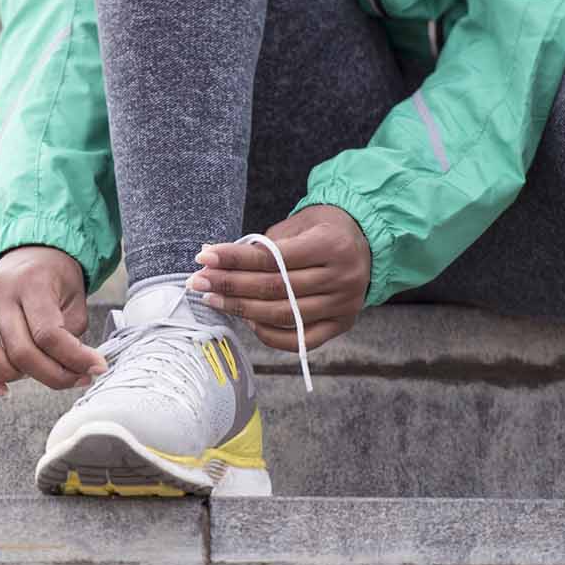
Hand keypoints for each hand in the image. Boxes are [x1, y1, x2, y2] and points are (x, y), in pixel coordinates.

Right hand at [0, 245, 106, 395]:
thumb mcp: (75, 299)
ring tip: (32, 377)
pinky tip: (0, 388)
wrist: (29, 253)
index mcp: (31, 282)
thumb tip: (73, 371)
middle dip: (50, 375)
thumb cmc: (55, 279)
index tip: (95, 369)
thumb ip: (71, 334)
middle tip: (72, 379)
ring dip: (9, 375)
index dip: (74, 359)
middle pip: (18, 350)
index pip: (48, 333)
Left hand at [190, 205, 369, 351]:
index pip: (273, 258)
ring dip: (242, 310)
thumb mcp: (297, 225)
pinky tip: (248, 322)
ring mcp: (344, 304)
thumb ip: (261, 245)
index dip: (235, 259)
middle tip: (199, 282)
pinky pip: (301, 340)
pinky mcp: (342, 324)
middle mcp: (341, 277)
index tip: (204, 258)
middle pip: (275, 288)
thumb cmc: (323, 230)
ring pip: (284, 314)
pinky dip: (271, 335)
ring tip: (214, 301)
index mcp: (330, 245)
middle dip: (231, 285)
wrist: (365, 242)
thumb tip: (213, 257)